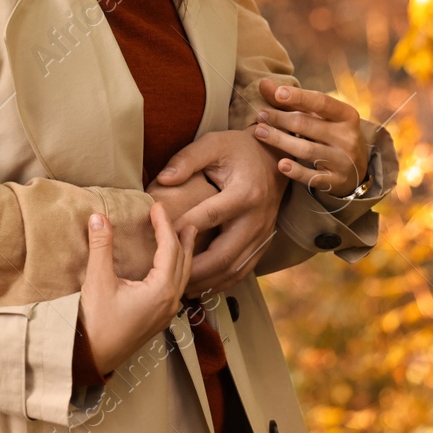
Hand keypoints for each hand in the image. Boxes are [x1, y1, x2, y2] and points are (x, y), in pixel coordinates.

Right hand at [78, 205, 194, 375]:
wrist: (90, 357)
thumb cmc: (96, 322)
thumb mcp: (97, 280)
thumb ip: (101, 247)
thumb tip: (98, 217)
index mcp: (160, 290)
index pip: (169, 249)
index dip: (164, 225)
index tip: (157, 207)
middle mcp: (169, 302)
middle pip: (183, 263)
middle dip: (183, 240)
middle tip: (185, 220)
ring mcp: (164, 313)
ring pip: (182, 278)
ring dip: (183, 256)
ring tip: (183, 240)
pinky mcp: (156, 320)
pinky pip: (175, 289)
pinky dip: (176, 271)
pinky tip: (168, 270)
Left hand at [154, 130, 287, 294]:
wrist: (273, 158)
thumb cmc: (238, 149)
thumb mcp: (213, 144)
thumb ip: (187, 159)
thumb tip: (163, 179)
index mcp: (245, 194)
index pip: (210, 216)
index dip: (184, 229)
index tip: (159, 238)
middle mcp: (257, 219)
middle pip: (224, 254)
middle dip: (194, 269)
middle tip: (165, 275)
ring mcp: (263, 234)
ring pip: (234, 269)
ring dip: (207, 282)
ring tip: (179, 288)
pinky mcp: (263, 243)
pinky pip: (243, 270)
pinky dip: (222, 282)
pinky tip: (201, 286)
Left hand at [251, 78, 368, 197]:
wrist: (355, 168)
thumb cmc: (329, 133)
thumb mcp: (318, 116)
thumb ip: (291, 100)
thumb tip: (263, 83)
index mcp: (346, 115)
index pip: (322, 102)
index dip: (299, 97)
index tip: (278, 93)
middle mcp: (348, 137)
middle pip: (308, 125)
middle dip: (281, 119)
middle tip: (260, 115)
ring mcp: (343, 160)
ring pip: (307, 150)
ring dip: (280, 140)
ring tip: (259, 132)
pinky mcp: (336, 181)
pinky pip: (313, 176)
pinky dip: (296, 171)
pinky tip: (281, 164)